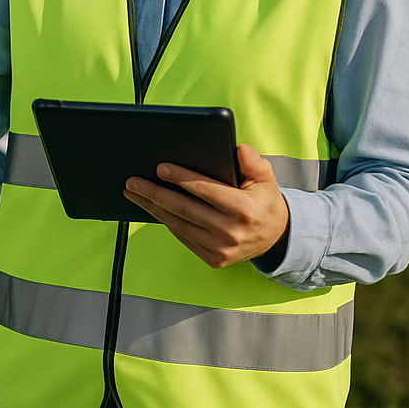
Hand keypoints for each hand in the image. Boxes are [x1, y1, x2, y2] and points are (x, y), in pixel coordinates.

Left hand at [123, 144, 289, 268]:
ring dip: (153, 208)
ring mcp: (220, 249)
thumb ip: (253, 162)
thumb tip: (237, 148)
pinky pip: (183, 237)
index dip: (180, 178)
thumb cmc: (264, 202)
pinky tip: (153, 208)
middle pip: (184, 209)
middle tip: (132, 182)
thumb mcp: (266, 178)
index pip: (205, 190)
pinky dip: (166, 222)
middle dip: (155, 193)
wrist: (276, 238)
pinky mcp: (213, 259)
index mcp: (243, 210)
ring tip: (134, 193)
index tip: (159, 167)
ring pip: (179, 225)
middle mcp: (230, 232)